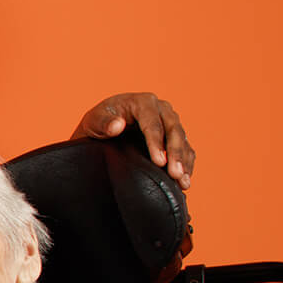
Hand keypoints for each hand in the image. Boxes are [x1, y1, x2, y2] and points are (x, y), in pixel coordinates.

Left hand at [71, 91, 194, 187]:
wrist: (103, 127)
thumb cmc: (98, 122)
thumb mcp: (94, 121)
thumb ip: (104, 122)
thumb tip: (117, 126)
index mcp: (142, 102)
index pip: (152, 123)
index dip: (156, 143)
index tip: (159, 162)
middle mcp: (160, 108)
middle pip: (173, 130)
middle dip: (175, 154)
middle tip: (175, 174)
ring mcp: (169, 121)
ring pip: (182, 140)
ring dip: (184, 161)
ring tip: (183, 181)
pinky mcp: (174, 134)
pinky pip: (185, 148)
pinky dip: (187, 163)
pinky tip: (185, 180)